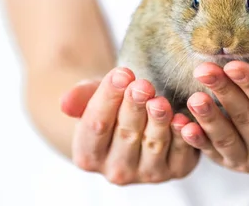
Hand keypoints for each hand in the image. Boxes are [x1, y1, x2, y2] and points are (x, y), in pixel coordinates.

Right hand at [60, 67, 199, 183]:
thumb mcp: (94, 96)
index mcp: (88, 155)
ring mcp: (147, 174)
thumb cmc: (113, 106)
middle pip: (125, 135)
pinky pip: (181, 154)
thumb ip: (81, 98)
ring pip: (153, 145)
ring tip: (160, 100)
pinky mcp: (176, 169)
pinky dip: (183, 136)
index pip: (95, 126)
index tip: (120, 74)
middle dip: (134, 107)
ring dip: (158, 121)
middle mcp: (116, 170)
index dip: (108, 99)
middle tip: (142, 85)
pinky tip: (183, 119)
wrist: (138, 120)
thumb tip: (65, 103)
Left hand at [180, 61, 248, 172]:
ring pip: (226, 139)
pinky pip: (211, 152)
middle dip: (223, 92)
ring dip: (207, 118)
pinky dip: (195, 140)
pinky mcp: (230, 163)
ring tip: (193, 97)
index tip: (233, 64)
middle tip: (204, 69)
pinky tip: (181, 124)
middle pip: (245, 119)